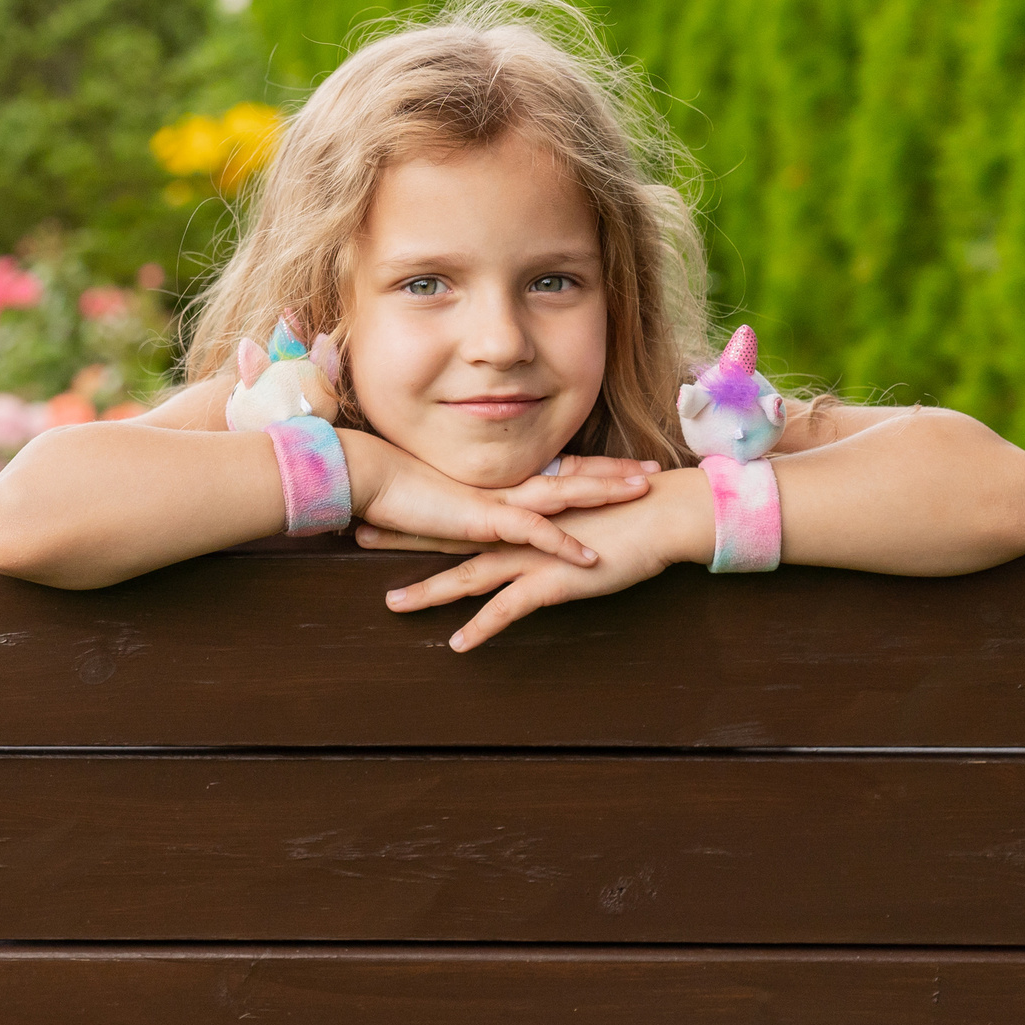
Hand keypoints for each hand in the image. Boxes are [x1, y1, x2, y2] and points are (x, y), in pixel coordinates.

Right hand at [343, 432, 627, 568]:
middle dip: (616, 474)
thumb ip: (470, 505)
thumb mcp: (444, 499)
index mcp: (499, 479)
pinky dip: (562, 545)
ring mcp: (496, 499)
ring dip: (604, 492)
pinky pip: (531, 533)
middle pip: (572, 475)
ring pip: (563, 493)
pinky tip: (590, 558)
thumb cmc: (396, 486)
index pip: (556, 469)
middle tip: (656, 472)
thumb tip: (486, 512)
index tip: (627, 465)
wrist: (368, 476)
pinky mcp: (481, 520)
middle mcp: (505, 484)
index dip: (594, 467)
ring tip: (642, 492)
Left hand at [374, 468, 713, 650]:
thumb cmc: (621, 513)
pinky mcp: (552, 581)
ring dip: (429, 591)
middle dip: (401, 538)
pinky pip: (509, 610)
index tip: (383, 504)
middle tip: (357, 535)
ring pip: (468, 576)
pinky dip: (483, 627)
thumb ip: (541, 518)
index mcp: (518, 513)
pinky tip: (459, 644)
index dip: (419, 509)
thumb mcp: (571, 511)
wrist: (657, 513)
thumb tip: (526, 525)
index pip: (459, 511)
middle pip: (448, 537)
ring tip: (392, 604)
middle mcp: (516, 532)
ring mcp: (531, 556)